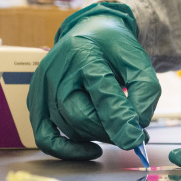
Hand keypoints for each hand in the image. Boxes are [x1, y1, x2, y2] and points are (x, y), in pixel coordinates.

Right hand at [27, 2, 160, 159]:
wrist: (90, 31)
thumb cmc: (114, 46)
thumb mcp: (137, 59)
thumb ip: (144, 89)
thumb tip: (139, 124)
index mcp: (83, 53)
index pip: (101, 92)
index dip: (120, 119)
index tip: (137, 139)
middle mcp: (56, 71)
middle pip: (81, 116)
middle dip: (110, 130)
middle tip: (135, 135)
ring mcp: (42, 87)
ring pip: (69, 128)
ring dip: (97, 137)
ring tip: (120, 131)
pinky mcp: (36, 101)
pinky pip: (44, 136)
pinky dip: (66, 149)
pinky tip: (91, 150)